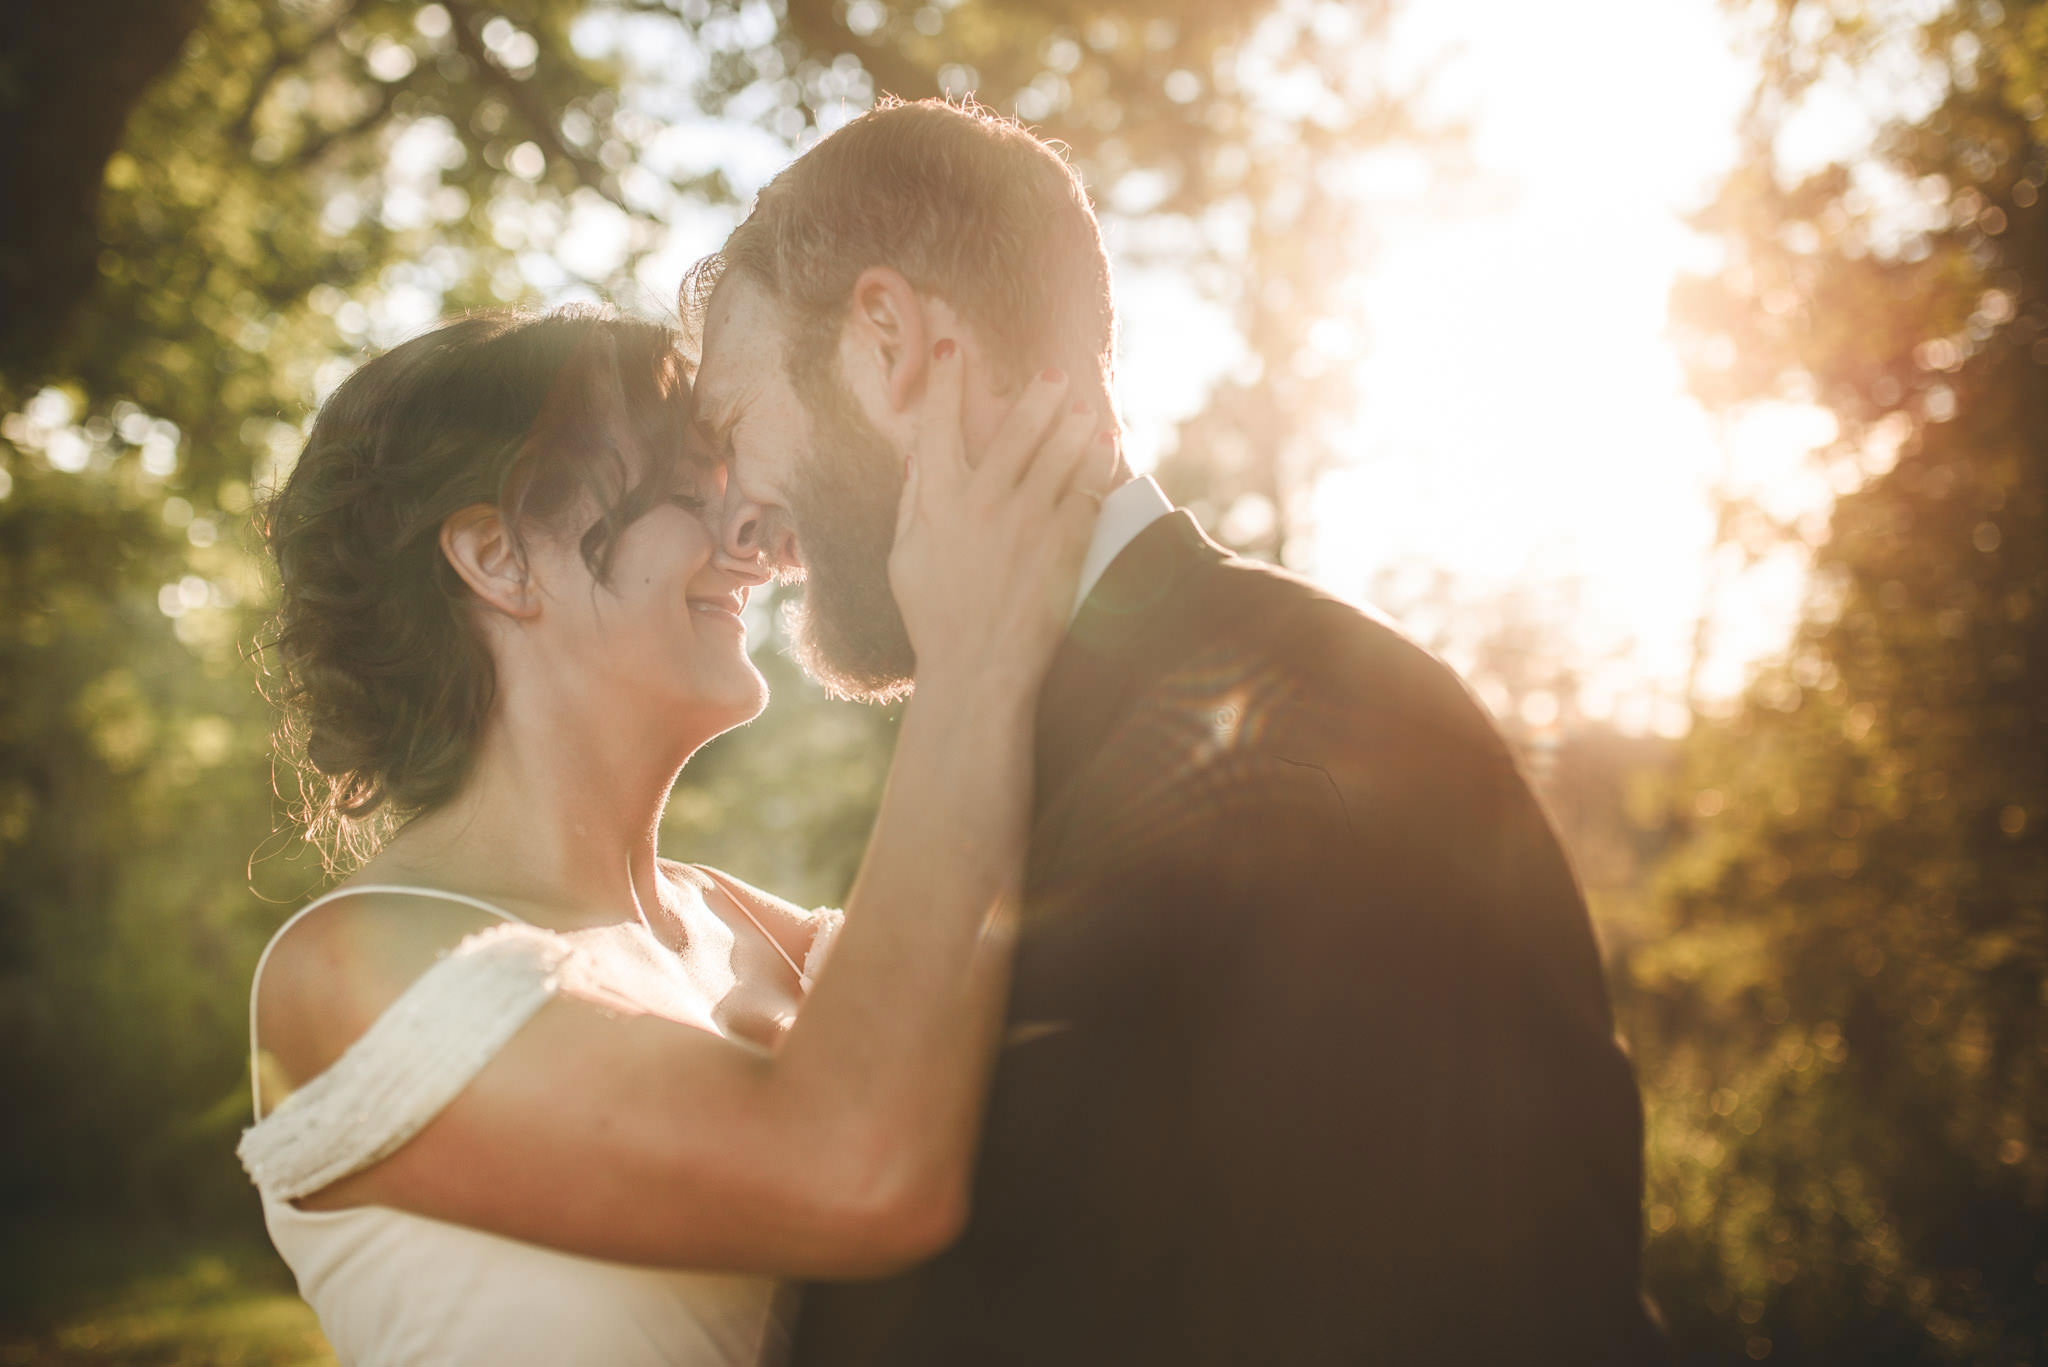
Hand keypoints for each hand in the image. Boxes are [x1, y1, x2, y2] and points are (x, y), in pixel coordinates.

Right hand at [888, 341, 1113, 697]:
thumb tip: (918, 454)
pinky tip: (1106, 446)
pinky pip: (1088, 490)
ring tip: (1083, 408)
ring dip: (1074, 423)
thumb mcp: (904, 559)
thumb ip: (911, 502)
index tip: (951, 348)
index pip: (938, 426)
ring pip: (1060, 452)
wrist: (977, 670)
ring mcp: (1029, 523)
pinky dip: (1099, 462)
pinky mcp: (1065, 546)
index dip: (944, 382)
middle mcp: (985, 503)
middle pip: (1017, 430)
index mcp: (938, 503)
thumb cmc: (934, 618)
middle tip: (1052, 375)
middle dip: (1037, 394)